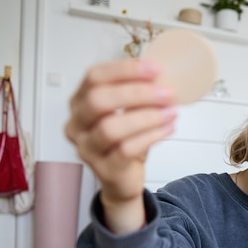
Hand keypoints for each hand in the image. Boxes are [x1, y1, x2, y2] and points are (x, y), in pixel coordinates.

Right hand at [65, 59, 176, 230]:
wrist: (122, 179)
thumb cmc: (124, 140)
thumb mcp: (126, 112)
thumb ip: (136, 93)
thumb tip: (162, 75)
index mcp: (80, 102)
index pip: (94, 77)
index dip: (124, 70)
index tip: (154, 69)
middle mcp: (77, 124)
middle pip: (98, 100)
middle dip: (137, 93)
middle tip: (166, 93)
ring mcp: (87, 149)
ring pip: (111, 128)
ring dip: (146, 117)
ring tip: (170, 112)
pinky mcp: (104, 169)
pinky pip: (126, 150)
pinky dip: (151, 136)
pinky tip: (167, 129)